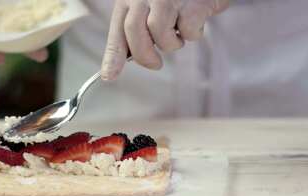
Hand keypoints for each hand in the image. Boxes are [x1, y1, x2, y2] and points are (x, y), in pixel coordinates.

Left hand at [101, 0, 229, 80]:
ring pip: (160, 33)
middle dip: (144, 56)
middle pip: (134, 31)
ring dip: (172, 43)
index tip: (110, 75)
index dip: (113, 56)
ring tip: (179, 34)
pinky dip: (193, 34)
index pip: (118, 30)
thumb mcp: (151, 7)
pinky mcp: (192, 2)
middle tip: (155, 64)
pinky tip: (197, 22)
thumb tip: (130, 56)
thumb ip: (139, 28)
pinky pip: (188, 31)